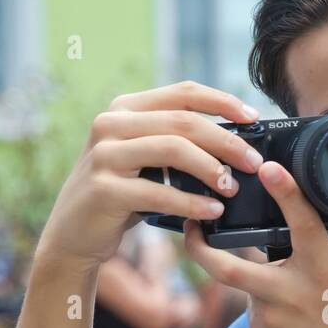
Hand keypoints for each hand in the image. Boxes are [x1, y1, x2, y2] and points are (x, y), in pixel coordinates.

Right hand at [35, 81, 264, 270]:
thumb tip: (236, 142)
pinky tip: (212, 212)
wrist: (74, 234)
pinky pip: (159, 193)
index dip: (222, 102)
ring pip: (173, 150)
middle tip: (254, 162)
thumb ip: (176, 142)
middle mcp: (110, 124)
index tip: (253, 117)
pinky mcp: (104, 190)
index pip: (182, 92)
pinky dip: (192, 203)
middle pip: (184, 122)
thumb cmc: (121, 195)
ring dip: (211, 169)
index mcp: (124, 109)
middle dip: (227, 141)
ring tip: (232, 188)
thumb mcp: (144, 160)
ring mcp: (104, 155)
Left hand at [183, 160, 327, 327]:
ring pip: (246, 279)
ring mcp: (269, 315)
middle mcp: (289, 292)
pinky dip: (268, 295)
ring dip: (255, 270)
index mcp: (322, 268)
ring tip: (276, 271)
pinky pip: (255, 302)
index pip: (300, 222)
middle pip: (227, 267)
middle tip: (191, 222)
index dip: (284, 192)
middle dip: (199, 245)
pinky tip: (291, 304)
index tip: (267, 169)